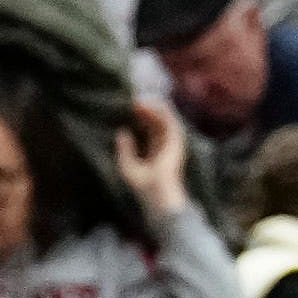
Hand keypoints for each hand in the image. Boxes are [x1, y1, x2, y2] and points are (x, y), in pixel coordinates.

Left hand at [114, 96, 189, 213]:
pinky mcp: (177, 141)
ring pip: (164, 120)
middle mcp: (166, 146)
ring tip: (138, 103)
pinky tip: (150, 106)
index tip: (130, 112)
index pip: (150, 131)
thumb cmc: (142, 186)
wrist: (156, 194)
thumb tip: (121, 132)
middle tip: (133, 103)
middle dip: (146, 112)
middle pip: (157, 123)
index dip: (141, 120)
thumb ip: (124, 150)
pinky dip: (161, 113)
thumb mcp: (127, 166)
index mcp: (156, 152)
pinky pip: (170, 122)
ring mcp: (173, 143)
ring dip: (153, 110)